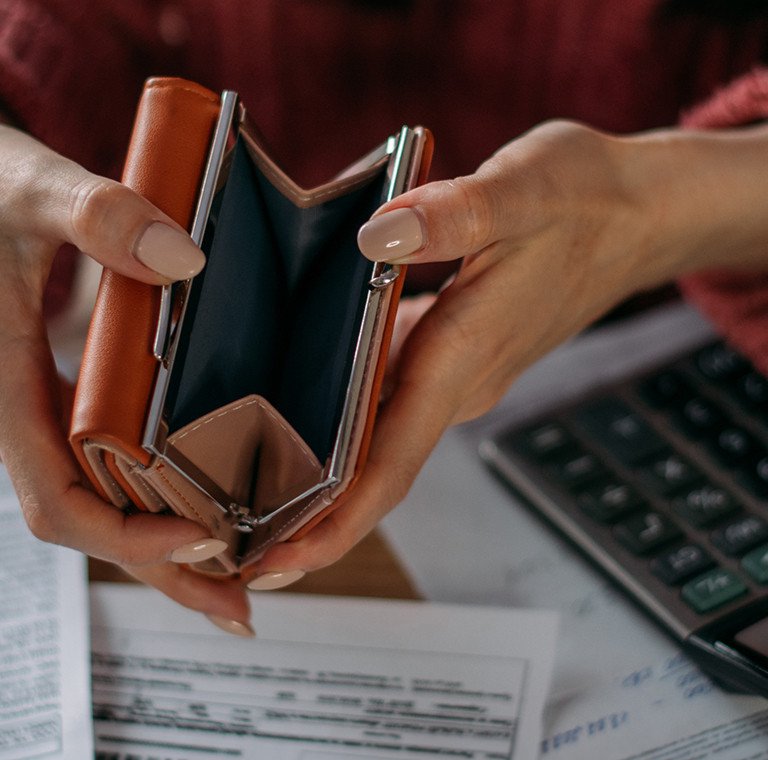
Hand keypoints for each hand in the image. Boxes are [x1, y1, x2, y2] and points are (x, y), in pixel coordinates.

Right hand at [0, 125, 253, 632]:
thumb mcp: (30, 192)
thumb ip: (94, 216)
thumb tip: (185, 260)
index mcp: (8, 394)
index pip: (61, 503)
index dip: (126, 539)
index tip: (202, 540)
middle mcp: (35, 419)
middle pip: (100, 526)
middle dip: (168, 572)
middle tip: (242, 609)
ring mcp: (60, 412)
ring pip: (114, 503)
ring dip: (174, 547)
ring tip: (246, 575)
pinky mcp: (85, 395)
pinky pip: (124, 464)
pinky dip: (169, 494)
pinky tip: (217, 502)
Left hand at [254, 119, 767, 575]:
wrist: (638, 217)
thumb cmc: (587, 203)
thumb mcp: (522, 192)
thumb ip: (451, 216)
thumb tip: (373, 235)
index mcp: (465, 354)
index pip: (392, 462)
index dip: (334, 522)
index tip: (278, 562)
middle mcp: (459, 381)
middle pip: (377, 470)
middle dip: (311, 518)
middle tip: (237, 542)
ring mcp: (460, 373)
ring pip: (382, 438)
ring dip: (324, 472)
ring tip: (252, 487)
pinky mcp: (458, 353)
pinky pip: (394, 397)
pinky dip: (349, 414)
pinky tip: (307, 400)